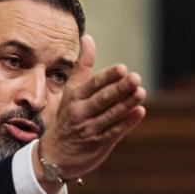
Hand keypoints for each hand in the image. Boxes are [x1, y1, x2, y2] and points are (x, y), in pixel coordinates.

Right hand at [36, 35, 145, 187]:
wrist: (54, 155)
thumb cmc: (67, 117)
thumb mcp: (70, 91)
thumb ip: (82, 66)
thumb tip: (88, 38)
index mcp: (74, 98)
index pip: (92, 85)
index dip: (107, 77)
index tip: (121, 68)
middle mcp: (81, 113)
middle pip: (102, 99)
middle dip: (119, 89)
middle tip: (136, 78)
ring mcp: (90, 129)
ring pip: (110, 115)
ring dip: (126, 104)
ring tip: (141, 92)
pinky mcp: (99, 144)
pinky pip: (115, 132)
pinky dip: (127, 122)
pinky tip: (139, 112)